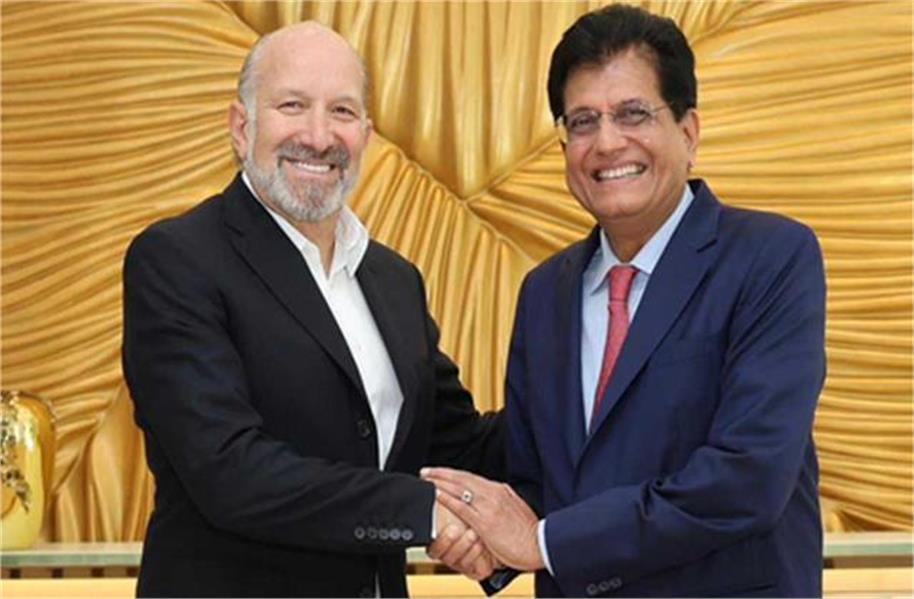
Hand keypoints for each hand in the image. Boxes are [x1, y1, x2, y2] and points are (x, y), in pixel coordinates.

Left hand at [422, 467, 543, 571]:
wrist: (541, 545)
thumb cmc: (529, 533)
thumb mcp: (515, 509)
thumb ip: (501, 502)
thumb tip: (490, 500)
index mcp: (501, 490)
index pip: (471, 477)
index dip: (454, 474)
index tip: (441, 472)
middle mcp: (494, 493)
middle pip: (462, 478)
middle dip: (442, 473)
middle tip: (426, 471)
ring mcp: (489, 506)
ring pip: (459, 488)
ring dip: (440, 482)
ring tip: (426, 479)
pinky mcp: (485, 521)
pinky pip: (462, 506)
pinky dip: (447, 498)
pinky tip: (436, 494)